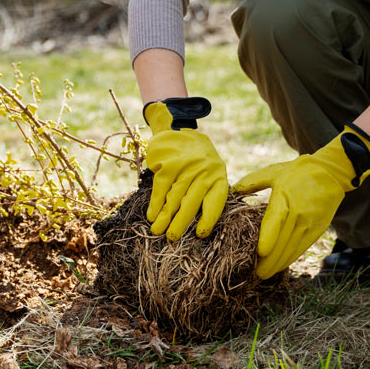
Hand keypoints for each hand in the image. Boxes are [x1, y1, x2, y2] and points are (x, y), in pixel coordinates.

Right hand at [144, 98, 227, 239]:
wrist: (178, 130)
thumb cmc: (195, 160)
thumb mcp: (208, 171)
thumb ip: (206, 192)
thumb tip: (197, 223)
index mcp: (218, 176)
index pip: (216, 201)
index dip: (208, 219)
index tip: (199, 234)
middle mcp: (204, 171)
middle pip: (192, 202)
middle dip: (181, 223)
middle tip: (172, 238)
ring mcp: (186, 167)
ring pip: (174, 197)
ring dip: (165, 216)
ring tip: (157, 231)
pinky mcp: (169, 163)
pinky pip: (161, 188)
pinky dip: (155, 203)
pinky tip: (151, 216)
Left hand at [232, 124, 369, 278]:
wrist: (331, 173)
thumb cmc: (297, 172)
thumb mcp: (273, 172)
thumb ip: (252, 182)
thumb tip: (232, 190)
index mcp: (285, 198)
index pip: (277, 221)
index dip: (269, 238)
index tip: (260, 252)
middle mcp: (299, 214)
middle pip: (283, 241)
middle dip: (269, 260)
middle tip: (254, 274)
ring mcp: (310, 224)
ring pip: (292, 249)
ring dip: (278, 264)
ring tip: (263, 275)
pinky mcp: (317, 230)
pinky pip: (301, 248)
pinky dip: (290, 259)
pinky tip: (279, 266)